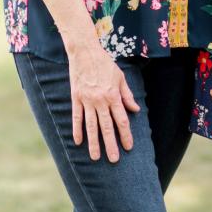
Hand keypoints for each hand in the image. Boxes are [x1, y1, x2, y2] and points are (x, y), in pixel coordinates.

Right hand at [68, 44, 139, 161]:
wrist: (85, 52)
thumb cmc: (105, 63)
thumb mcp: (120, 77)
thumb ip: (127, 95)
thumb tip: (135, 110)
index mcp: (113, 95)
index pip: (121, 119)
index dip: (125, 134)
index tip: (128, 146)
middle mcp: (100, 100)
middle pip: (107, 126)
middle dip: (111, 144)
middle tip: (114, 159)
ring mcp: (87, 100)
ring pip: (91, 126)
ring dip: (94, 142)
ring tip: (96, 157)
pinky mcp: (76, 98)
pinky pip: (77, 117)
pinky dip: (77, 130)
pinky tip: (78, 142)